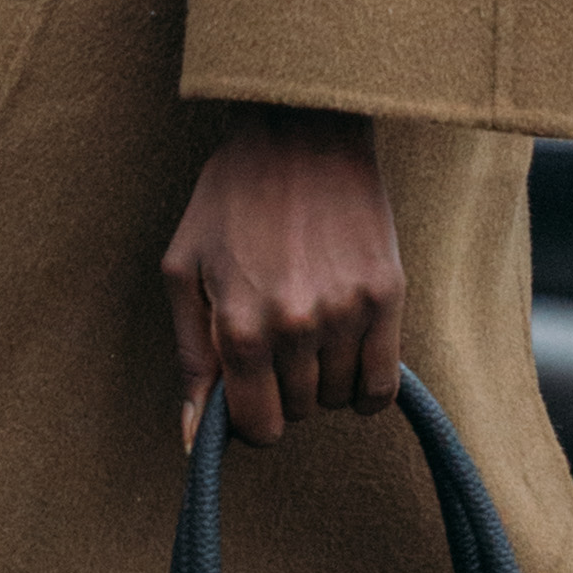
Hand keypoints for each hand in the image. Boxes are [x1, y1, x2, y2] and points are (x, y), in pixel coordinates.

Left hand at [163, 110, 405, 446]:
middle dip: (281, 389)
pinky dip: (364, 387)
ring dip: (321, 380)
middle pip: (298, 411)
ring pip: (337, 398)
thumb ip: (191, 359)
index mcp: (240, 327)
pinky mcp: (387, 296)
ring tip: (308, 328)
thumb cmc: (231, 197)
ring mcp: (346, 313)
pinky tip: (348, 356)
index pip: (257, 426)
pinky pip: (382, 384)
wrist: (300, 132)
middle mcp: (296, 328)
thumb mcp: (185, 271)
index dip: (249, 419)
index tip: (249, 392)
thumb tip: (195, 440)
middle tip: (275, 341)